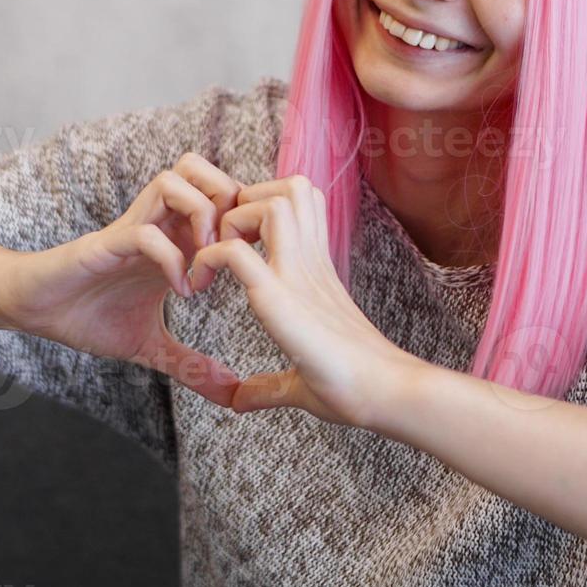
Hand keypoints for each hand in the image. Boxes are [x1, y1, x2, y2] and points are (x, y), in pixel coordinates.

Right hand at [0, 152, 245, 406]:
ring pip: (176, 182)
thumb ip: (191, 366)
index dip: (246, 221)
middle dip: (230, 205)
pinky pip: (146, 232)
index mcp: (173, 241)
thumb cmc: (87, 317)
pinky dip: (171, 257)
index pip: (221, 197)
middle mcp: (156, 226)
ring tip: (207, 267)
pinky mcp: (105, 245)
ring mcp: (131, 231)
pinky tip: (179, 291)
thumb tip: (231, 393)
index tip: (256, 267)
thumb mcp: (150, 347)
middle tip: (236, 254)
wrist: (34, 311)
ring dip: (202, 219)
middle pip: (205, 172)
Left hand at [190, 174, 428, 427]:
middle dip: (249, 200)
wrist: (386, 394)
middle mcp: (311, 261)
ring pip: (271, 202)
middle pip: (291, 186)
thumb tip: (240, 400)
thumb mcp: (300, 383)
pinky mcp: (283, 297)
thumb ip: (268, 386)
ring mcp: (299, 274)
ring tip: (215, 254)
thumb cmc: (353, 389)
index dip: (261, 207)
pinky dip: (209, 258)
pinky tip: (201, 286)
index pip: (300, 202)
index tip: (231, 244)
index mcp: (316, 270)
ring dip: (232, 219)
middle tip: (222, 240)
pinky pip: (236, 252)